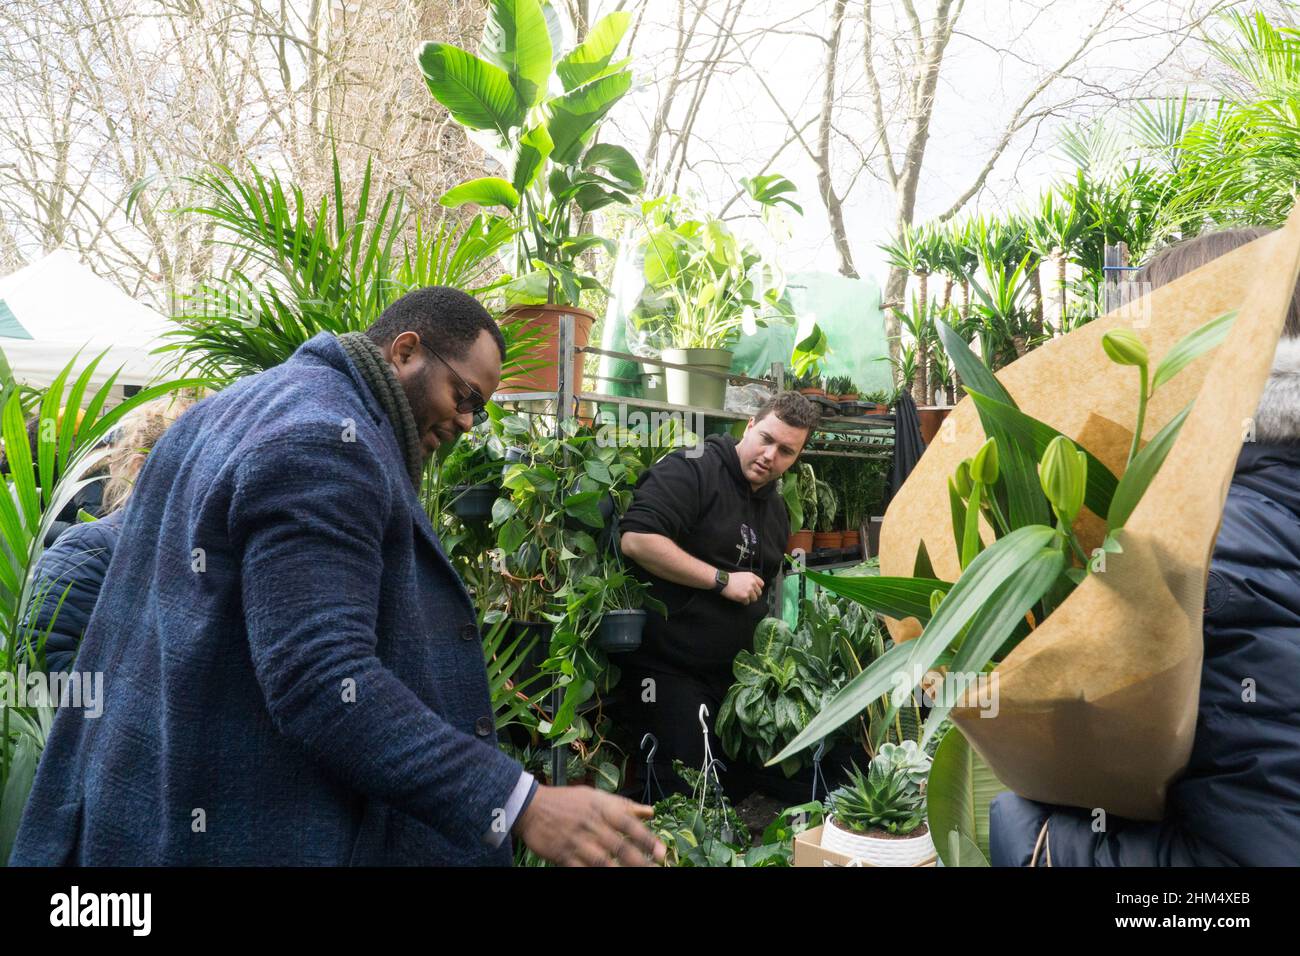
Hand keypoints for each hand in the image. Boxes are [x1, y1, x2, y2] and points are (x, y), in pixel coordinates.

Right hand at [515, 784, 665, 866]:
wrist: (531, 807)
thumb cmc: (568, 801)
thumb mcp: (596, 797)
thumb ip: (624, 806)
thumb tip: (650, 812)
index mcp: (601, 808)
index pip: (628, 823)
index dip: (646, 839)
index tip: (661, 853)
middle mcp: (591, 824)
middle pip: (619, 846)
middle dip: (638, 862)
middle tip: (654, 870)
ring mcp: (577, 841)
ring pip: (602, 862)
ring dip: (619, 871)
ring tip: (635, 877)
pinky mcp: (563, 856)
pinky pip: (581, 870)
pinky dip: (593, 875)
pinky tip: (604, 878)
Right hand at [721, 571, 763, 605]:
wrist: (723, 581)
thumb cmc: (731, 578)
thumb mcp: (743, 574)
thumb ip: (751, 579)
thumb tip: (755, 587)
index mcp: (752, 576)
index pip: (762, 584)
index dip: (757, 588)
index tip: (754, 590)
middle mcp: (752, 583)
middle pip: (759, 593)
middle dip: (754, 594)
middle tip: (747, 595)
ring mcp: (749, 590)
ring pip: (754, 599)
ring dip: (749, 599)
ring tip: (743, 596)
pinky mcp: (744, 596)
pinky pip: (747, 602)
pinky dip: (743, 602)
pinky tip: (739, 598)